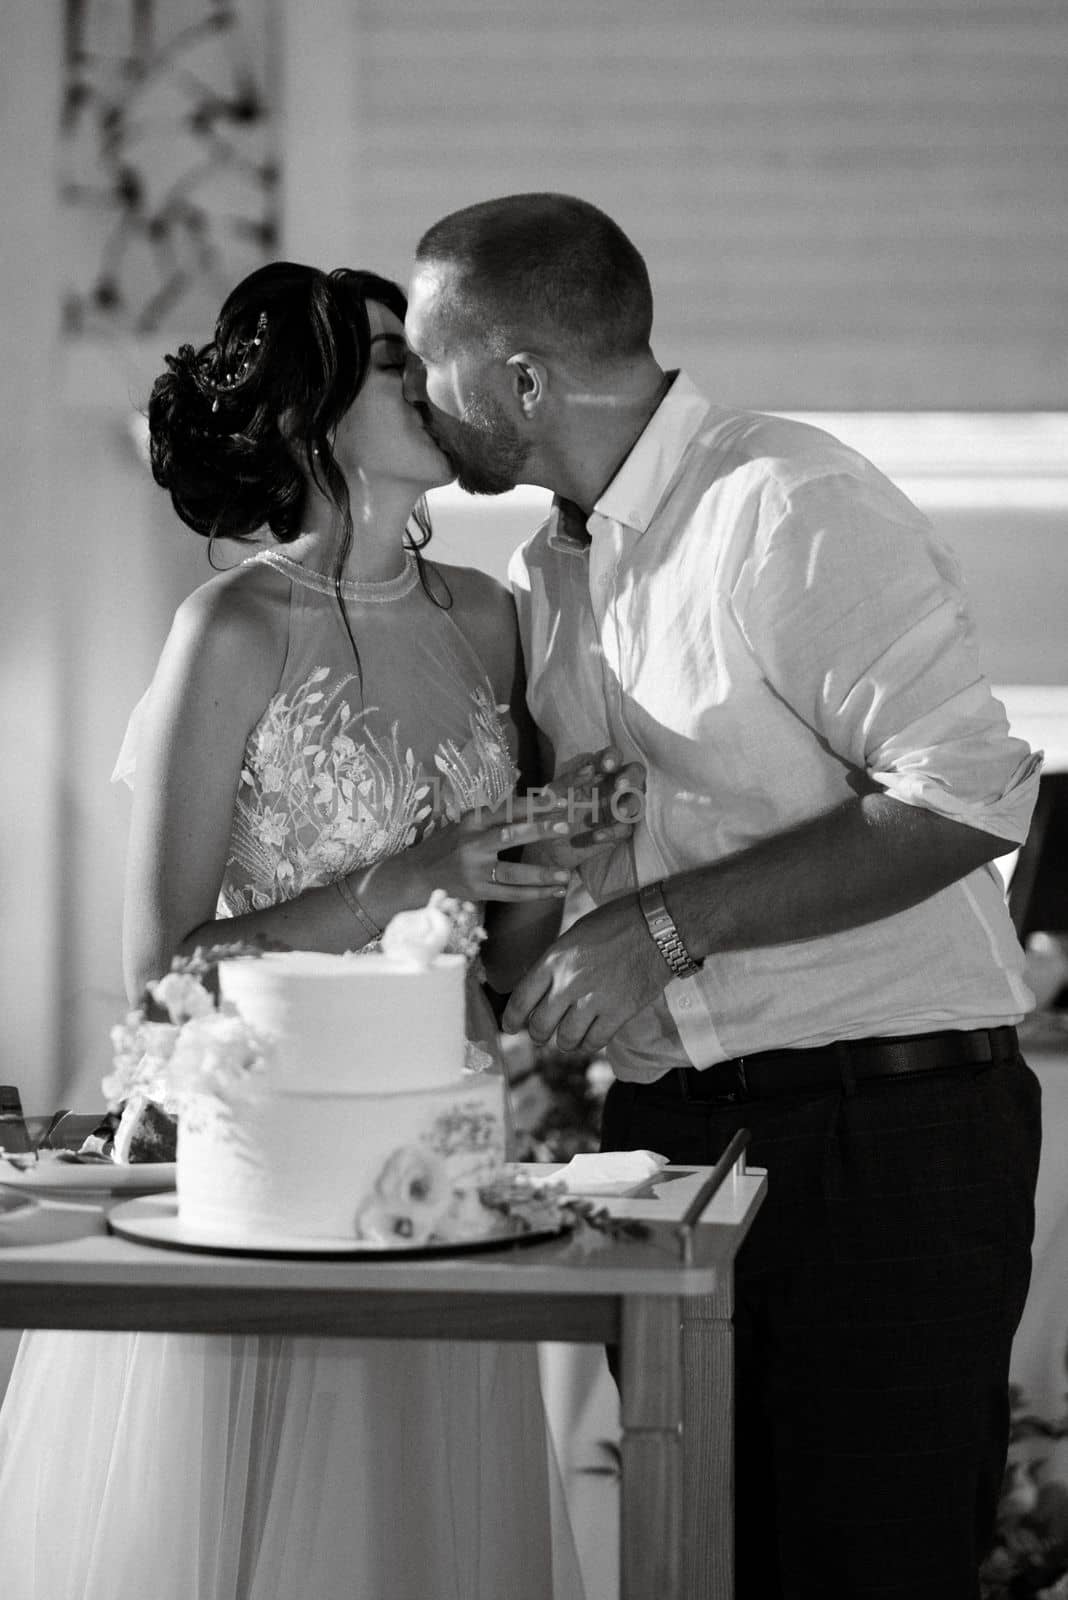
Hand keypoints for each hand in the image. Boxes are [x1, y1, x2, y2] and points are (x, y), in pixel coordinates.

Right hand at [359, 798, 578, 908]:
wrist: (416, 875)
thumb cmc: (446, 845)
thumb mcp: (465, 824)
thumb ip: (494, 817)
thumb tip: (535, 805)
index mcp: (471, 822)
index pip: (505, 809)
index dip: (532, 804)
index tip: (557, 799)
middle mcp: (473, 844)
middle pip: (510, 835)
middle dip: (539, 830)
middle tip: (565, 827)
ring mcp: (475, 871)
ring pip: (513, 872)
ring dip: (541, 874)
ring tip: (566, 874)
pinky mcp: (478, 892)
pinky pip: (511, 894)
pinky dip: (535, 894)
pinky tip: (556, 892)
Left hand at [502, 892, 671, 1052]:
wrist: (659, 927)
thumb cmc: (617, 922)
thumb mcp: (575, 933)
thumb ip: (557, 961)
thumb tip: (543, 986)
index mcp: (555, 959)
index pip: (521, 999)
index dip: (511, 1019)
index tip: (510, 1027)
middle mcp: (569, 982)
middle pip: (540, 1025)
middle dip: (538, 1035)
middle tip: (541, 1036)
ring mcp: (594, 1000)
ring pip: (566, 1039)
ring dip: (564, 1043)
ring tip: (567, 1040)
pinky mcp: (618, 1013)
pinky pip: (594, 1042)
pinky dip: (588, 1045)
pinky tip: (589, 1040)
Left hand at [526, 747, 646, 868]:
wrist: (547, 846)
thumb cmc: (549, 814)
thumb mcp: (550, 797)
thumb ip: (566, 782)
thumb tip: (589, 770)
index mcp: (596, 770)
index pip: (611, 756)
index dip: (612, 758)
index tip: (606, 766)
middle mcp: (612, 785)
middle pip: (635, 773)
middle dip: (630, 778)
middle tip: (620, 786)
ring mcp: (619, 807)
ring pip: (637, 800)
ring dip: (630, 804)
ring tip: (619, 813)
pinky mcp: (620, 829)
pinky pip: (626, 829)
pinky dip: (612, 832)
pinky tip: (596, 836)